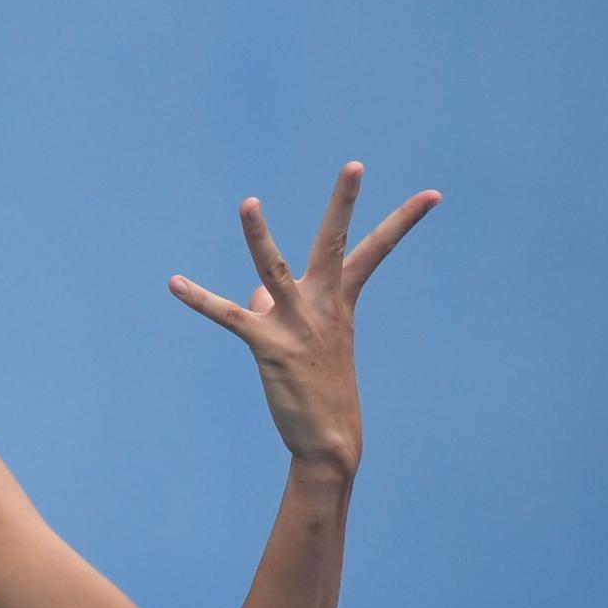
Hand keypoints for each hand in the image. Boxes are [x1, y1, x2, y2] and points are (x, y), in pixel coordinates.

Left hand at [169, 163, 439, 469]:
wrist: (330, 443)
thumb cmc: (321, 390)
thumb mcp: (309, 342)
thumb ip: (279, 308)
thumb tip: (253, 295)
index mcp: (341, 303)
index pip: (375, 252)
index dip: (404, 221)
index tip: (432, 194)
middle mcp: (323, 307)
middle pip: (335, 244)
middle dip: (344, 203)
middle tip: (355, 164)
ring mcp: (297, 325)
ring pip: (274, 271)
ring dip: (258, 237)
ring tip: (248, 203)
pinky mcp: (268, 347)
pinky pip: (228, 316)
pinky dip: (199, 300)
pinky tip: (175, 284)